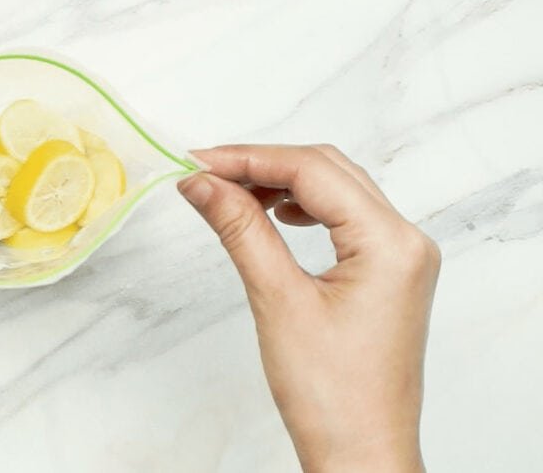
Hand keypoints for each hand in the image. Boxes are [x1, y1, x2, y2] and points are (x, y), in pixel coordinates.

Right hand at [178, 145, 439, 472]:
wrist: (360, 453)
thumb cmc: (330, 395)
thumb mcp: (277, 300)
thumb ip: (240, 229)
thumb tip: (200, 183)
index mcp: (391, 243)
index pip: (313, 172)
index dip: (249, 159)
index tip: (196, 161)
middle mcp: (406, 240)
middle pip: (328, 170)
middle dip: (262, 164)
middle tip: (204, 172)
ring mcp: (401, 255)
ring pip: (336, 189)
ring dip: (281, 182)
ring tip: (229, 191)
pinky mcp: (387, 271)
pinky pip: (344, 216)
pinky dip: (302, 205)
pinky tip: (271, 212)